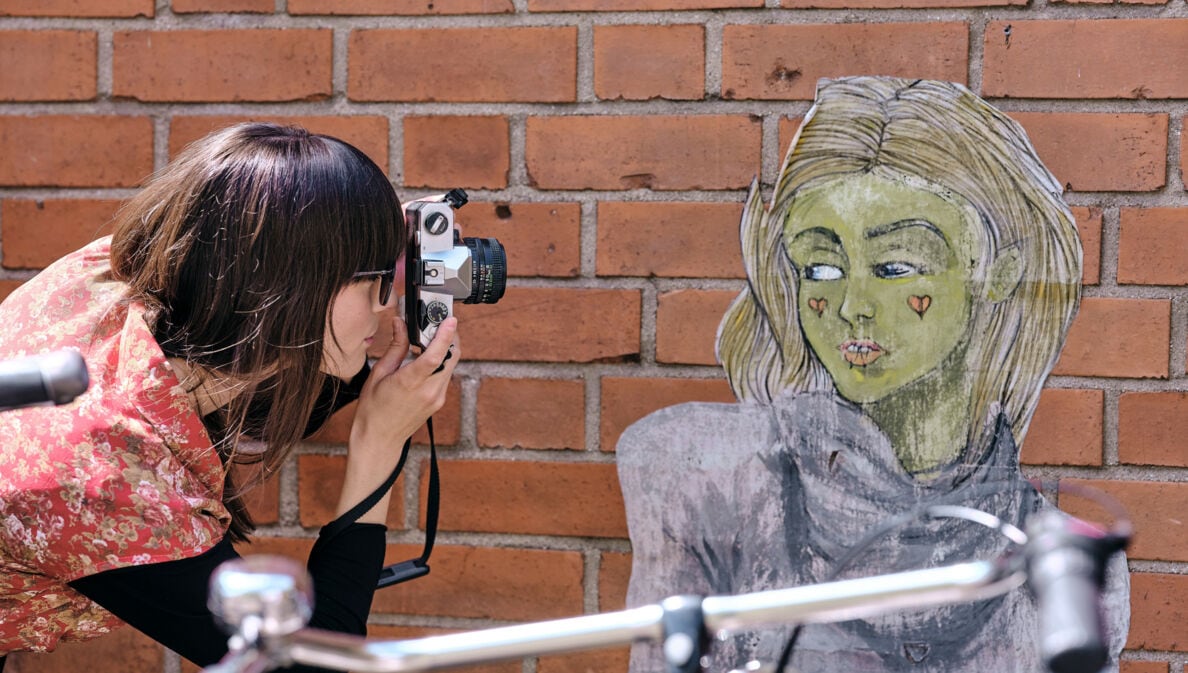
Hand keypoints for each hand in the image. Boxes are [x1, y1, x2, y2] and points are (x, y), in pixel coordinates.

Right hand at [335, 314, 458, 521]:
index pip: (435, 356)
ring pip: (451, 365)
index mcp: (410, 383)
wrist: (379, 440)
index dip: (445, 336)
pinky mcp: (439, 401)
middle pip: (451, 357)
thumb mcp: (379, 374)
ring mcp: (437, 398)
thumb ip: (395, 347)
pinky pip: (446, 375)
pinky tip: (428, 358)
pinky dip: (442, 362)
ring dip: (446, 349)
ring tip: (430, 339)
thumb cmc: (373, 409)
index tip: (451, 319)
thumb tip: (401, 323)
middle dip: (449, 337)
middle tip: (439, 322)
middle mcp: (429, 391)